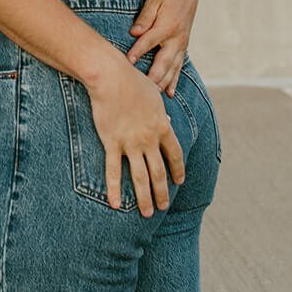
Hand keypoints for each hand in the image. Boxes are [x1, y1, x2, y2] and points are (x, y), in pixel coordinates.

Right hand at [86, 55, 185, 216]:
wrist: (111, 78)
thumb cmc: (132, 80)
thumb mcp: (154, 94)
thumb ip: (160, 111)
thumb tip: (167, 121)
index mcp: (162, 126)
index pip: (174, 154)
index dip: (178, 170)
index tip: (179, 181)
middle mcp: (149, 139)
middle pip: (159, 171)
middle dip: (163, 191)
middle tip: (164, 206)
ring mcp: (131, 143)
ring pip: (140, 177)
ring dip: (145, 198)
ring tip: (148, 213)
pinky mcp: (112, 143)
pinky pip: (113, 171)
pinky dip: (114, 189)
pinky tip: (116, 205)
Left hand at [129, 0, 197, 96]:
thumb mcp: (154, 2)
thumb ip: (144, 18)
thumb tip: (134, 32)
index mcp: (167, 26)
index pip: (150, 41)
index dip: (138, 52)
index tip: (127, 62)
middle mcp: (176, 39)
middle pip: (163, 62)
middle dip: (152, 77)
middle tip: (142, 90)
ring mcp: (181, 46)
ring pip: (172, 69)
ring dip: (162, 84)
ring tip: (152, 97)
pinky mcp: (182, 49)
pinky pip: (178, 68)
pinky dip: (173, 82)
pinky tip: (168, 94)